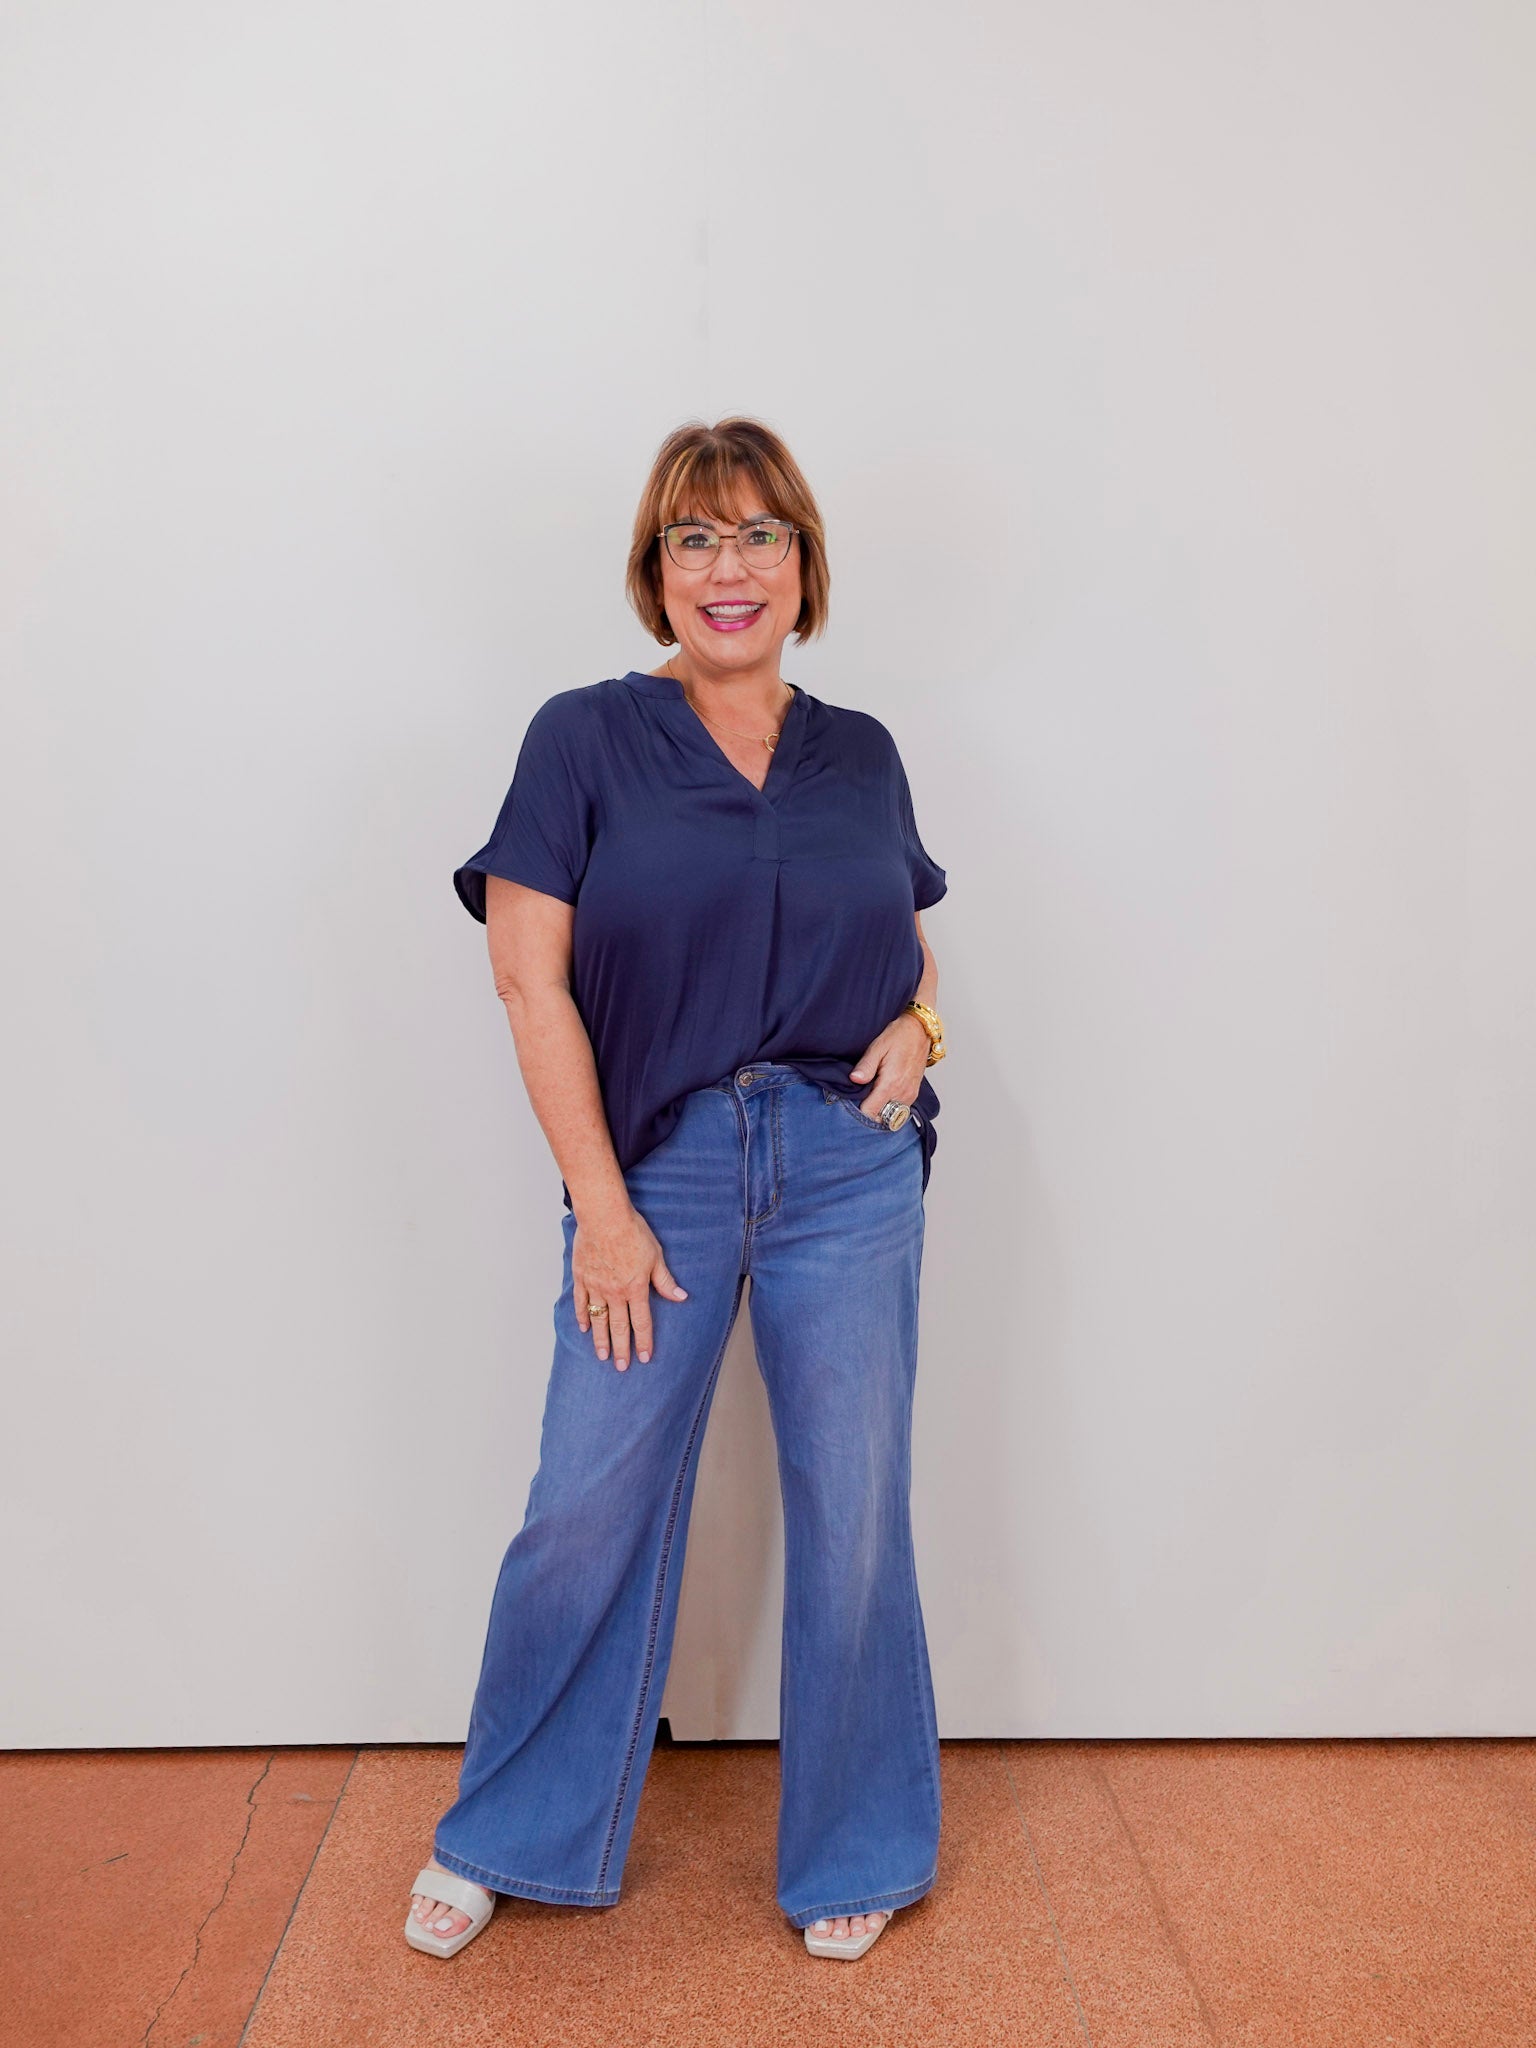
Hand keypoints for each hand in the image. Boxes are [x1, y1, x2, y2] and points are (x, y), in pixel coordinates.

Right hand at [572, 1202, 687, 1370]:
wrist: (604, 1217)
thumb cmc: (632, 1232)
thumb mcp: (656, 1256)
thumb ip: (665, 1281)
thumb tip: (681, 1297)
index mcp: (636, 1289)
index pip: (642, 1323)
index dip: (644, 1342)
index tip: (645, 1358)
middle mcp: (615, 1293)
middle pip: (620, 1327)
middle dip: (622, 1349)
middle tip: (621, 1368)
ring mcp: (596, 1287)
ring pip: (599, 1320)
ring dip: (601, 1340)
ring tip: (603, 1356)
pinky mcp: (581, 1277)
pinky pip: (581, 1303)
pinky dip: (582, 1317)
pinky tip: (584, 1329)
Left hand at [849, 1012, 929, 1120]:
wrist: (920, 1031)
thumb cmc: (898, 1037)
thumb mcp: (877, 1047)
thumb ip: (866, 1066)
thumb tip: (854, 1079)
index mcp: (891, 1084)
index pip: (871, 1112)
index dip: (858, 1109)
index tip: (852, 1100)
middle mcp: (902, 1093)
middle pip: (880, 1117)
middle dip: (868, 1111)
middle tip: (860, 1098)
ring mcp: (910, 1095)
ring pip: (890, 1115)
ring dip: (879, 1110)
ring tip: (871, 1094)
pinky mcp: (913, 1094)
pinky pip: (899, 1109)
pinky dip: (889, 1106)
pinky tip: (882, 1093)